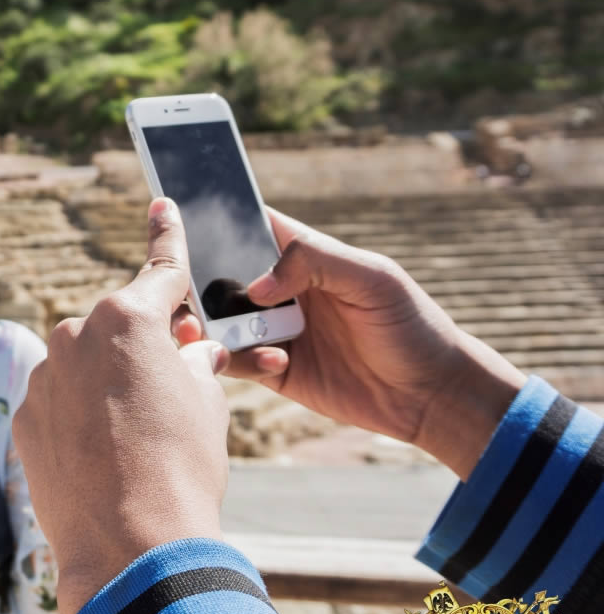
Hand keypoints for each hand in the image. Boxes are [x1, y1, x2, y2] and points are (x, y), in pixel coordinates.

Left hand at [13, 198, 231, 613]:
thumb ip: (194, 361)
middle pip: (118, 326)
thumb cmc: (182, 467)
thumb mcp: (207, 402)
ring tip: (136, 441)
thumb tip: (189, 351)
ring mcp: (44, 376)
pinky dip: (81, 417)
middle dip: (145, 345)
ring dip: (109, 384)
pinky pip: (60, 402)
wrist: (130, 544)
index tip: (162, 207)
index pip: (160, 268)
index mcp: (128, 317)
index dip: (169, 238)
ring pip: (85, 366)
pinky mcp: (25, 416)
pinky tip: (103, 457)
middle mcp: (76, 335)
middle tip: (173, 387)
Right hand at [175, 208, 525, 478]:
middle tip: (188, 291)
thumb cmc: (412, 325)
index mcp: (304, 256)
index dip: (216, 217)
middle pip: (220, 275)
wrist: (432, 396)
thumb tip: (255, 286)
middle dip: (199, 281)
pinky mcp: (275, 371)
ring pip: (219, 321)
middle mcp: (283, 290)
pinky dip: (239, 361)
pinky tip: (277, 363)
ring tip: (215, 332)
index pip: (249, 225)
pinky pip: (236, 362)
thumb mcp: (372, 278)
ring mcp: (275, 331)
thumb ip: (314, 262)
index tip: (182, 217)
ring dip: (210, 326)